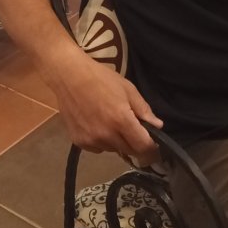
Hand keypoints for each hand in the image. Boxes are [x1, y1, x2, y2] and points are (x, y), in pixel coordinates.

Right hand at [48, 47, 162, 157]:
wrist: (69, 76)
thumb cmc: (101, 79)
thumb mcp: (128, 89)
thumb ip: (143, 110)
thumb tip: (158, 126)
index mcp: (121, 121)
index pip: (143, 147)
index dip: (152, 149)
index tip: (155, 147)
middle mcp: (106, 135)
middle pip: (129, 151)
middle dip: (136, 145)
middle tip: (134, 131)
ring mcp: (91, 140)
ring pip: (113, 150)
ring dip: (118, 142)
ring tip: (112, 123)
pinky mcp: (79, 142)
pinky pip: (98, 148)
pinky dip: (103, 142)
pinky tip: (98, 126)